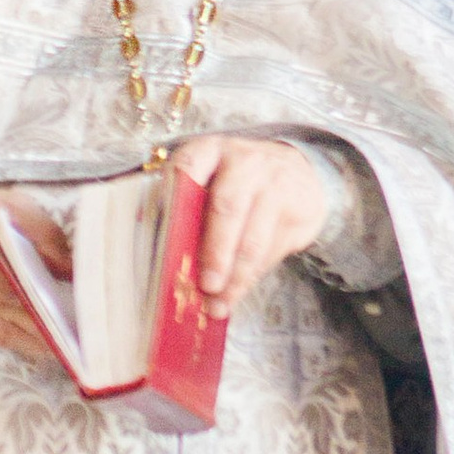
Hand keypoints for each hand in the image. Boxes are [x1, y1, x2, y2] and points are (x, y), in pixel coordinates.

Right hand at [0, 187, 74, 363]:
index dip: (40, 291)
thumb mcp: (7, 204)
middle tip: (80, 333)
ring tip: (68, 347)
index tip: (72, 303)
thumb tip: (69, 267)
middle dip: (45, 320)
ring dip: (34, 339)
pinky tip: (41, 346)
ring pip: (0, 327)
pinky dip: (17, 341)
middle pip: (8, 304)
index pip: (7, 274)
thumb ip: (40, 231)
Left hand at [169, 135, 328, 313]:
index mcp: (212, 150)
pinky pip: (274, 251)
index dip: (173, 195)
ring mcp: (277, 186)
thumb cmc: (239, 181)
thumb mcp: (211, 176)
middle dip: (215, 253)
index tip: (163, 228)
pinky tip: (238, 292)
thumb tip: (154, 240)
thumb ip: (184, 202)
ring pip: (254, 239)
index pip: (189, 166)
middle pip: (227, 209)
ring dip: (235, 278)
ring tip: (219, 303)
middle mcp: (246, 163)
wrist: (299, 168)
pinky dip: (253, 277)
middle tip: (205, 286)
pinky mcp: (300, 210)